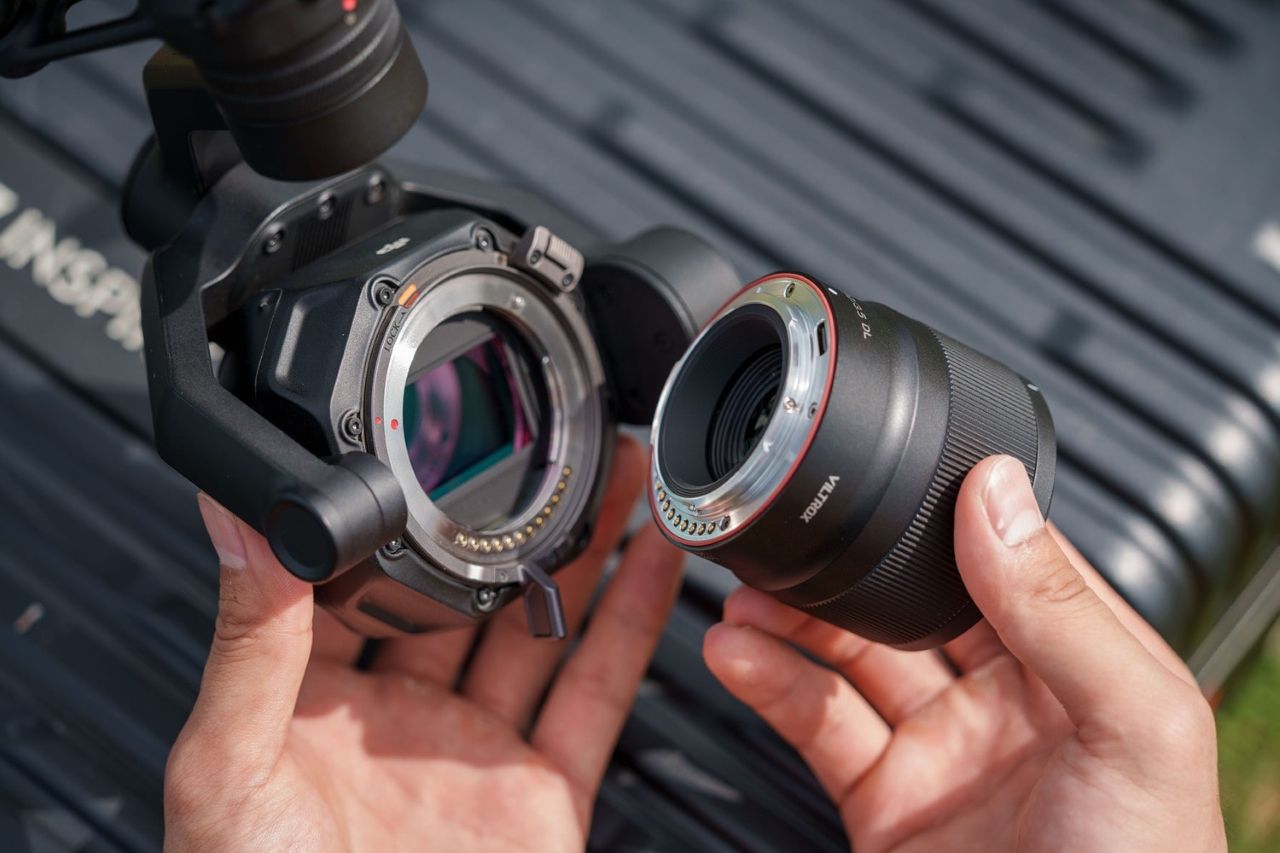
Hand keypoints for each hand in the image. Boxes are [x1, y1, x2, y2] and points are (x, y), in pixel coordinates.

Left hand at [164, 436, 683, 851]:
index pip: (373, 570)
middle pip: (474, 586)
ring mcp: (477, 749)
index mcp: (320, 695)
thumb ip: (250, 638)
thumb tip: (240, 516)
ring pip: (546, 625)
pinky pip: (597, 693)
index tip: (450, 438)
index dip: (417, 502)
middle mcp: (404, 713)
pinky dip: (635, 624)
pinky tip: (656, 563)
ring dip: (587, 547)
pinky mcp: (541, 791)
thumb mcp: (229, 763)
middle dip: (518, 511)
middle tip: (555, 436)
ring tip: (619, 471)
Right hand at [704, 455, 1225, 851]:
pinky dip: (769, 682)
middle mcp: (1008, 700)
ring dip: (791, 619)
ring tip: (745, 594)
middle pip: (910, 602)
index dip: (945, 514)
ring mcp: (941, 750)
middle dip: (848, 566)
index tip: (889, 472)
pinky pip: (818, 723)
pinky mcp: (885, 801)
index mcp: (1082, 666)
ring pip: (850, 657)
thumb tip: (998, 496)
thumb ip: (1064, 612)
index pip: (1006, 558)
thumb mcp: (1136, 730)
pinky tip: (739, 654)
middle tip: (795, 532)